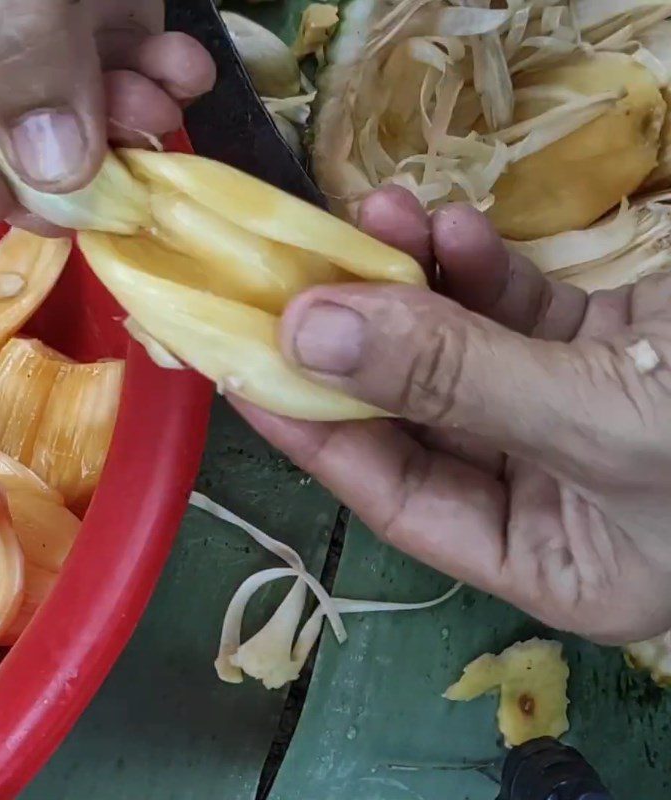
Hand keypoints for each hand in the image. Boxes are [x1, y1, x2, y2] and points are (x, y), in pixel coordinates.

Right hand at [0, 0, 214, 232]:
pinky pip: (126, 59)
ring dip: (122, 126)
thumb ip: (13, 42)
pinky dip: (159, 77)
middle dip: (55, 165)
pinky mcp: (106, 4)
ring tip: (155, 113)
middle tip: (102, 189)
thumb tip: (52, 169)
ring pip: (70, 101)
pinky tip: (185, 71)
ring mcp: (39, 14)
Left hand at [235, 186, 670, 645]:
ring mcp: (575, 410)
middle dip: (359, 343)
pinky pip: (518, 309)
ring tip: (377, 220)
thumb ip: (459, 379)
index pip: (396, 497)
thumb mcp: (610, 422)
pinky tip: (444, 229)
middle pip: (420, 415)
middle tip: (294, 275)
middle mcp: (553, 489)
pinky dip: (478, 269)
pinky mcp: (607, 345)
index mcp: (551, 556)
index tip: (242, 366)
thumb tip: (312, 337)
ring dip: (413, 287)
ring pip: (462, 351)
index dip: (314, 433)